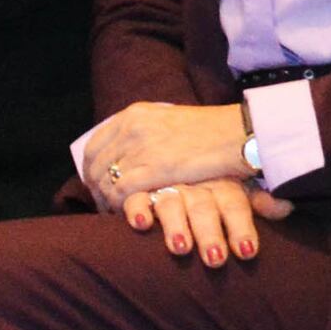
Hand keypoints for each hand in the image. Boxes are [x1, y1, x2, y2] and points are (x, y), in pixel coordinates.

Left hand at [83, 100, 252, 202]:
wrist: (239, 134)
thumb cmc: (214, 132)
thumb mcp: (171, 123)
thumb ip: (149, 134)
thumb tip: (135, 154)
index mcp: (134, 115)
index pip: (95, 144)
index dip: (91, 168)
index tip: (97, 184)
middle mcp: (132, 128)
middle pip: (95, 164)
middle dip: (95, 188)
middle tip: (103, 204)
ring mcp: (141, 147)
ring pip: (106, 180)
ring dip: (106, 200)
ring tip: (116, 213)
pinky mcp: (154, 169)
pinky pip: (121, 192)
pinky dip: (120, 206)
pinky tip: (130, 214)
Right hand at [128, 174, 284, 265]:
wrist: (171, 140)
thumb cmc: (214, 174)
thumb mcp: (239, 180)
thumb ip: (261, 197)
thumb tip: (286, 206)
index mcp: (223, 182)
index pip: (235, 204)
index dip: (241, 227)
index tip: (247, 252)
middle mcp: (196, 184)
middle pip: (204, 208)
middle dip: (210, 234)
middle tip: (216, 259)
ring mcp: (167, 185)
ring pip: (171, 203)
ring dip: (176, 225)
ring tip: (181, 248)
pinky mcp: (139, 187)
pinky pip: (135, 196)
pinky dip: (136, 209)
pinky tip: (140, 224)